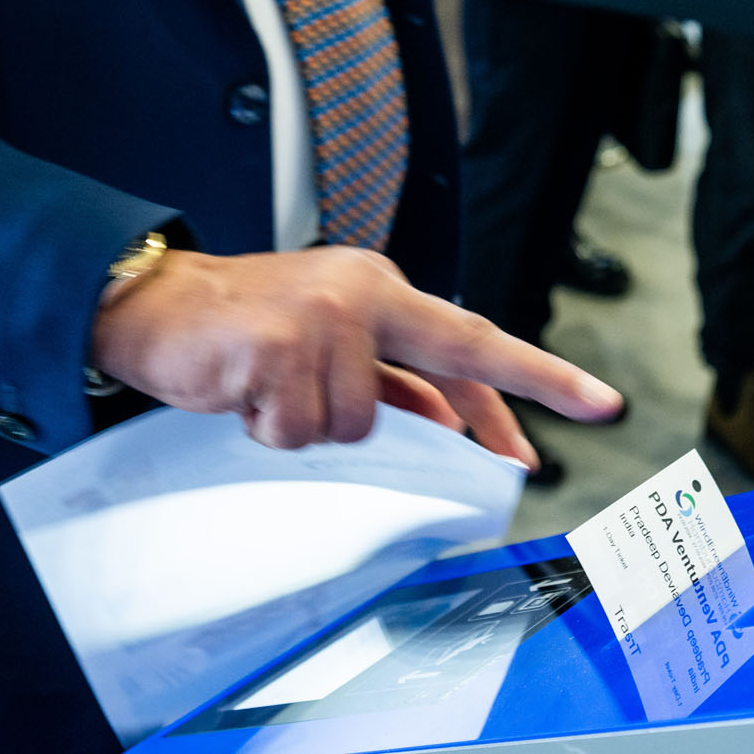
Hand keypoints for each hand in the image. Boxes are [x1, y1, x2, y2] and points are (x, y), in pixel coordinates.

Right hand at [89, 246, 624, 465]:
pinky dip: (271, 430)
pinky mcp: (278, 348)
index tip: (599, 402)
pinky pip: (298, 431)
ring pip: (357, 426)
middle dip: (488, 417)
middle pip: (444, 369)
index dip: (539, 375)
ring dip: (311, 428)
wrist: (154, 305)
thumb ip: (394, 379)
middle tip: (524, 464)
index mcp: (382, 289)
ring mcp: (322, 319)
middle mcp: (362, 294)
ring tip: (272, 394)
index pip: (474, 338)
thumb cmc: (248, 328)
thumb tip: (455, 426)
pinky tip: (247, 395)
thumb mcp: (332, 343)